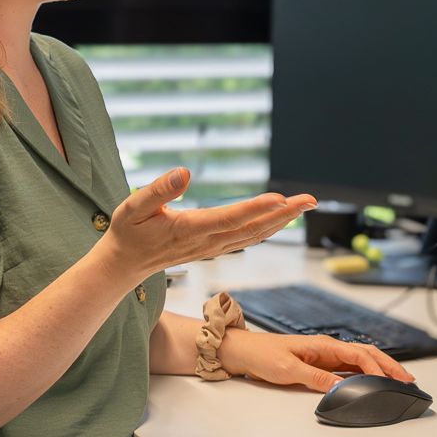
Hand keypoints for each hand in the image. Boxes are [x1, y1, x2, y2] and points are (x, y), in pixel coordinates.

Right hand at [97, 168, 315, 278]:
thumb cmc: (128, 232)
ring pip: (255, 235)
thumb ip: (157, 190)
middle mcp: (207, 241)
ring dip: (283, 221)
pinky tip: (283, 218)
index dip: (256, 208)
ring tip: (305, 205)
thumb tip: (184, 172)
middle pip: (252, 228)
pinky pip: (248, 239)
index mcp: (190, 229)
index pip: (229, 218)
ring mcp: (214, 247)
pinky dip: (269, 227)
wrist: (125, 264)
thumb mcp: (133, 207)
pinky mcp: (215, 247)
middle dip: (284, 214)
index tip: (280, 198)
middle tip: (311, 199)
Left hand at [218, 329, 413, 392]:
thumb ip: (316, 378)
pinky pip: (350, 367)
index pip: (360, 355)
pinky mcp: (320, 364)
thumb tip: (340, 387)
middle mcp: (329, 348)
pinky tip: (373, 381)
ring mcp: (326, 355)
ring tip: (398, 380)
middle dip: (390, 366)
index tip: (391, 382)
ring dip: (381, 369)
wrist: (243, 351)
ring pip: (362, 360)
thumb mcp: (288, 369)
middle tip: (408, 380)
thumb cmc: (262, 355)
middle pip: (368, 354)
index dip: (378, 369)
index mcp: (324, 345)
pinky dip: (366, 373)